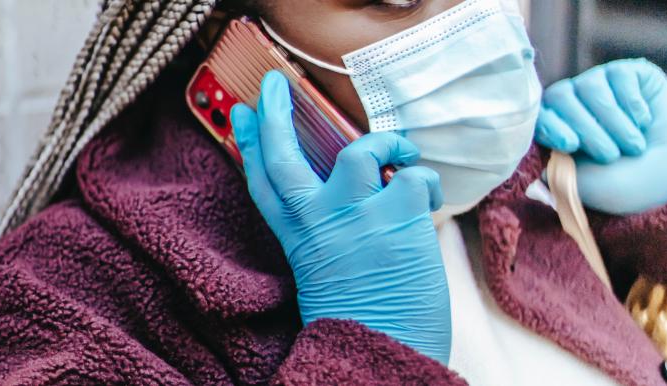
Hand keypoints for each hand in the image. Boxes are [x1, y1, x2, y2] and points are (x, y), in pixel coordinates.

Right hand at [231, 71, 451, 363]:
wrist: (382, 351)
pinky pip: (412, 176)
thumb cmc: (360, 316)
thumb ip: (329, 228)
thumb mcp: (325, 269)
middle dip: (273, 115)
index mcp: (299, 238)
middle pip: (284, 155)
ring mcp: (355, 216)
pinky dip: (424, 180)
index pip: (263, 182)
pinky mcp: (395, 218)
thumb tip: (358, 190)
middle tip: (274, 85)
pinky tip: (426, 199)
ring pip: (356, 150)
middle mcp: (319, 222)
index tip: (240, 114)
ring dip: (383, 142)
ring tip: (399, 152)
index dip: (248, 144)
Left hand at [536, 58, 666, 214]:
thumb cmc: (627, 183)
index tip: (571, 145)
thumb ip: (554, 176)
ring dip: (612, 120)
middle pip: (560, 96)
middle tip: (609, 155)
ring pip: (590, 87)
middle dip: (585, 128)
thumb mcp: (584, 188)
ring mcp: (599, 86)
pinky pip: (619, 76)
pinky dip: (632, 103)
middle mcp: (573, 103)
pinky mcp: (627, 74)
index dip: (551, 127)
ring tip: (633, 145)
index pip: (539, 117)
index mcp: (557, 129)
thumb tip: (533, 173)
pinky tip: (644, 121)